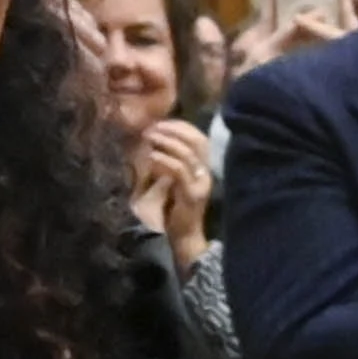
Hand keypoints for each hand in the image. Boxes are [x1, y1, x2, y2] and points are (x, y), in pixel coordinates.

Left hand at [127, 115, 220, 248]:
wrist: (185, 235)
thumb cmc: (176, 208)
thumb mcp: (174, 180)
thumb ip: (171, 161)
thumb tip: (155, 140)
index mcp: (204, 167)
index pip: (199, 137)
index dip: (181, 126)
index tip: (161, 123)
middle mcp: (207, 172)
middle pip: (196, 141)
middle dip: (174, 130)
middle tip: (153, 127)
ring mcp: (202, 182)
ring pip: (187, 153)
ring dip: (166, 142)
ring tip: (149, 138)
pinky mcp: (192, 193)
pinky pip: (179, 170)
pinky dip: (165, 160)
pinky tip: (152, 156)